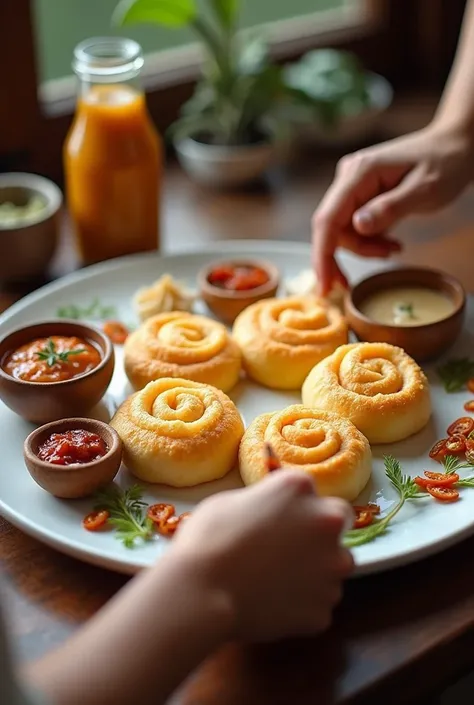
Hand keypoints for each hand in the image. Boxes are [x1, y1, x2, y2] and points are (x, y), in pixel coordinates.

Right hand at [172, 470, 353, 641]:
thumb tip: (268, 514)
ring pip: (334, 566)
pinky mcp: (323, 608)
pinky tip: (273, 605)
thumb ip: (263, 502)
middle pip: (337, 524)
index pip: (313, 492)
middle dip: (319, 533)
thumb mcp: (231, 501)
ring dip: (316, 570)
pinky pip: (319, 603)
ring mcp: (330, 568)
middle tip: (288, 548)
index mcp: (299, 488)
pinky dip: (303, 604)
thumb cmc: (207, 538)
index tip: (280, 519)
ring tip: (279, 581)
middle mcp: (325, 522)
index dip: (297, 506)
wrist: (201, 591)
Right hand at [311, 123, 473, 293]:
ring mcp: (352, 186)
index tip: (326, 285)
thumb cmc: (445, 163)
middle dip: (355, 251)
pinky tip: (391, 240)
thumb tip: (357, 226)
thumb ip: (390, 208)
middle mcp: (348, 178)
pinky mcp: (359, 194)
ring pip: (343, 231)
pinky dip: (370, 240)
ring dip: (366, 247)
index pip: (327, 219)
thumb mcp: (425, 190)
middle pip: (333, 228)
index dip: (322, 254)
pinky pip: (354, 227)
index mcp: (360, 173)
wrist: (454, 145)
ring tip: (394, 247)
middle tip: (385, 258)